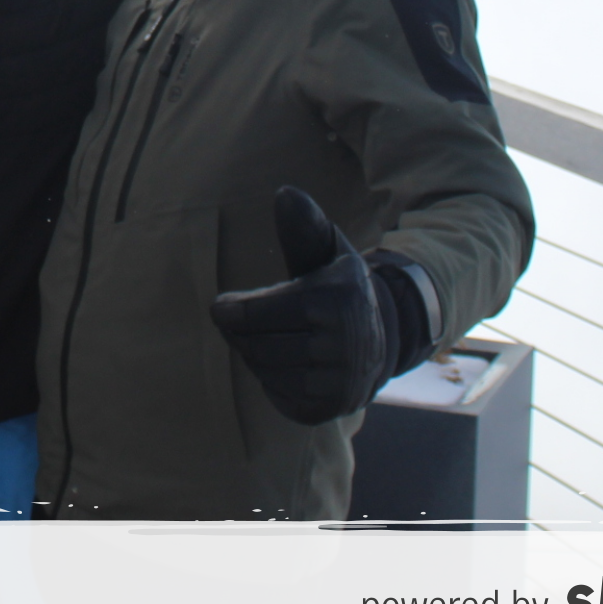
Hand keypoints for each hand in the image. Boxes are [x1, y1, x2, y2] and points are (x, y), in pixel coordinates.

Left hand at [209, 188, 418, 425]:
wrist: (382, 338)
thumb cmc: (337, 286)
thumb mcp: (326, 252)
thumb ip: (303, 226)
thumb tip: (284, 194)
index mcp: (335, 303)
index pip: (258, 314)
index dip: (231, 311)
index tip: (220, 306)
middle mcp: (341, 346)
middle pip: (256, 345)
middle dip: (242, 332)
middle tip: (240, 322)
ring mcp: (336, 383)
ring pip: (264, 371)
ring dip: (255, 354)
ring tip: (266, 338)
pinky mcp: (328, 410)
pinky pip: (278, 396)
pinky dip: (272, 379)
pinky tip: (284, 361)